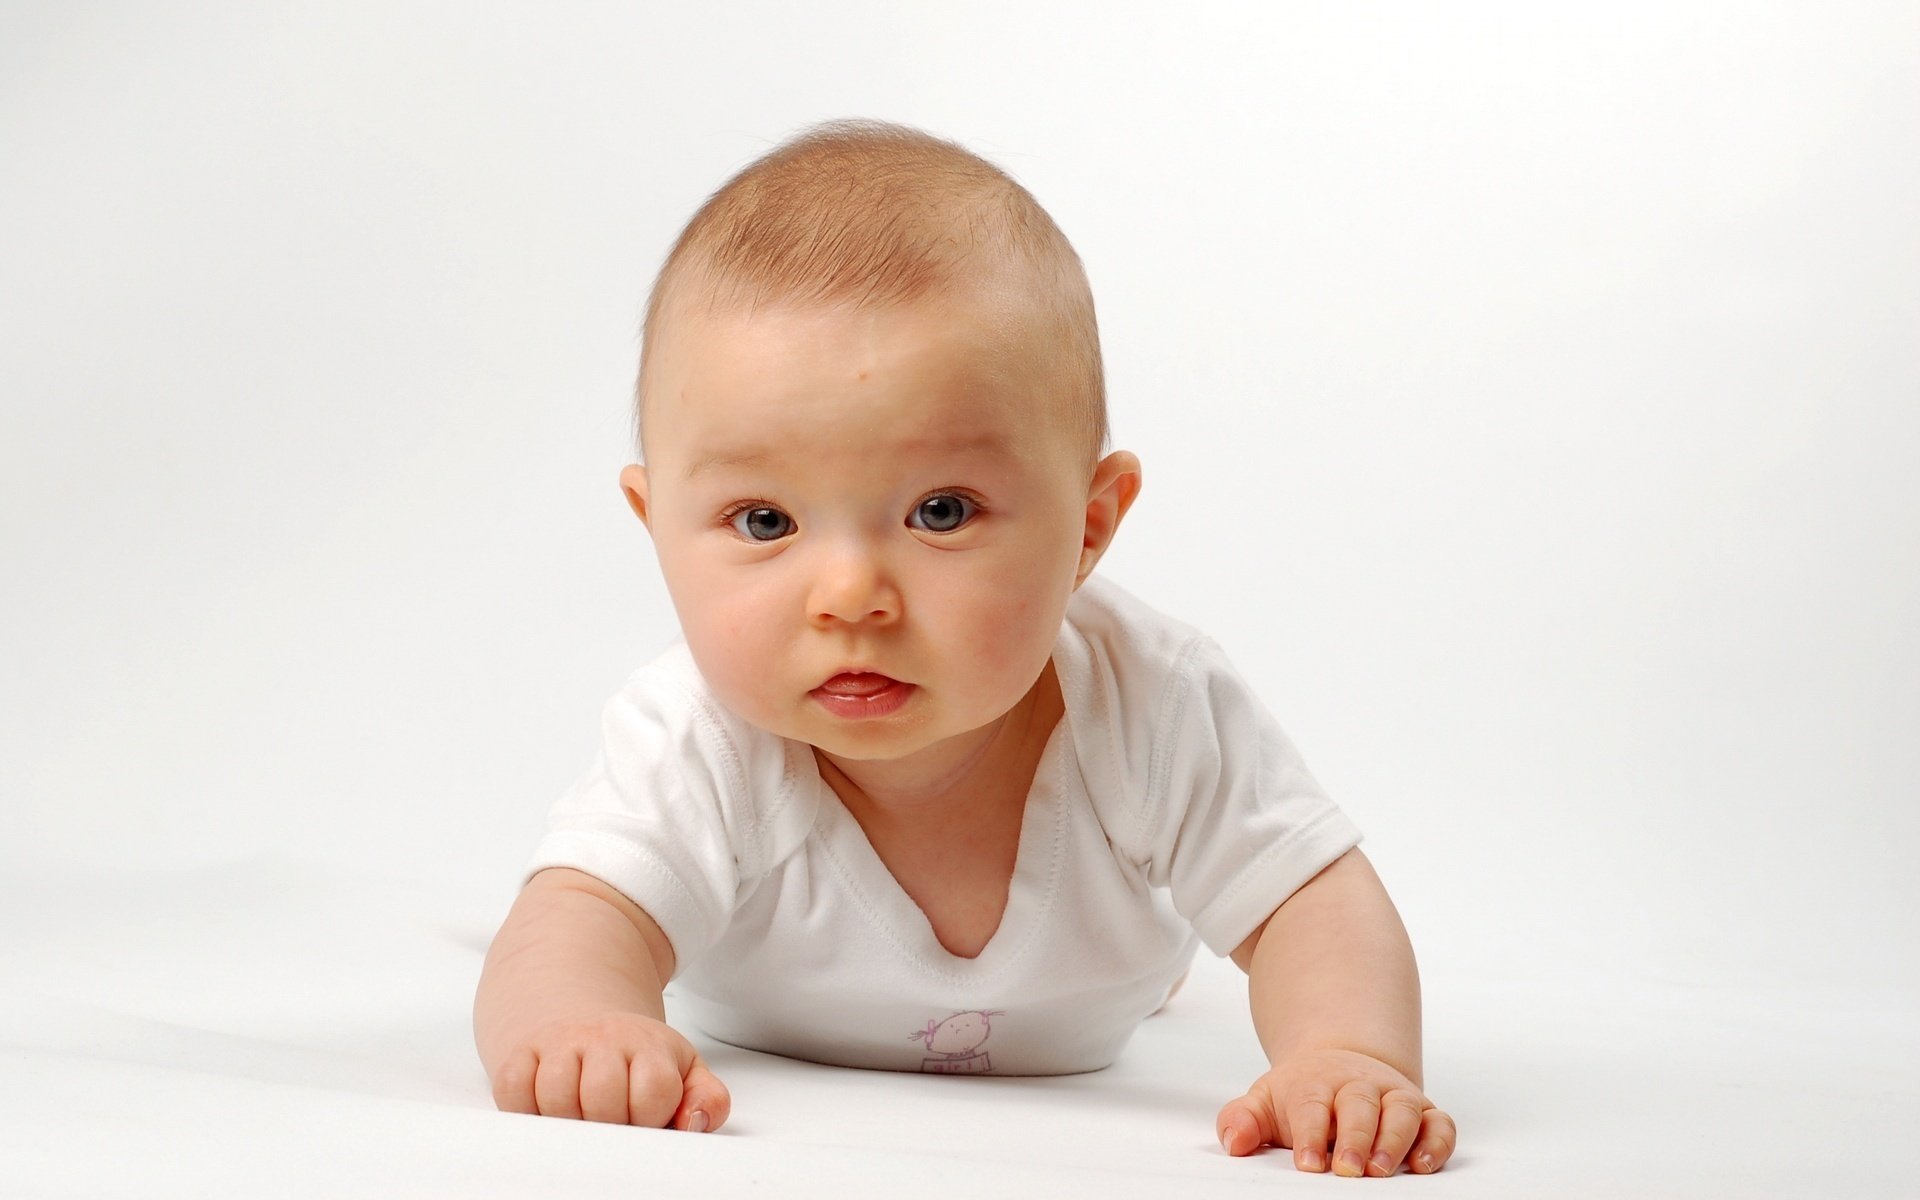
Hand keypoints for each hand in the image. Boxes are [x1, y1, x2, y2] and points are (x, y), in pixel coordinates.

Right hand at [490, 1012, 730, 1130]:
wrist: (588, 1023)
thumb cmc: (638, 1060)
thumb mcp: (684, 1072)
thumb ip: (707, 1099)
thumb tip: (695, 1122)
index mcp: (649, 1045)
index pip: (654, 1091)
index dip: (650, 1118)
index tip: (645, 1119)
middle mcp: (603, 1038)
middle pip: (602, 1099)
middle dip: (608, 1126)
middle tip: (611, 1124)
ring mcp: (559, 1043)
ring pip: (555, 1097)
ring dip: (567, 1122)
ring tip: (581, 1119)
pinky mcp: (521, 1054)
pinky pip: (513, 1091)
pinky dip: (524, 1111)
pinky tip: (546, 1111)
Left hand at [1216, 1047, 1455, 1175]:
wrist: (1341, 1063)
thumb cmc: (1302, 1095)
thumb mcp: (1265, 1102)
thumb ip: (1243, 1120)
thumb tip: (1234, 1142)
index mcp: (1316, 1084)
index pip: (1312, 1105)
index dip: (1310, 1134)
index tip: (1307, 1164)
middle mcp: (1359, 1086)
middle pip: (1360, 1105)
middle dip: (1356, 1138)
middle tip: (1348, 1169)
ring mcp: (1393, 1096)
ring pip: (1403, 1111)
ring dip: (1395, 1140)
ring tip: (1380, 1171)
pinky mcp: (1424, 1111)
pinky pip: (1440, 1123)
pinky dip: (1437, 1142)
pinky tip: (1423, 1165)